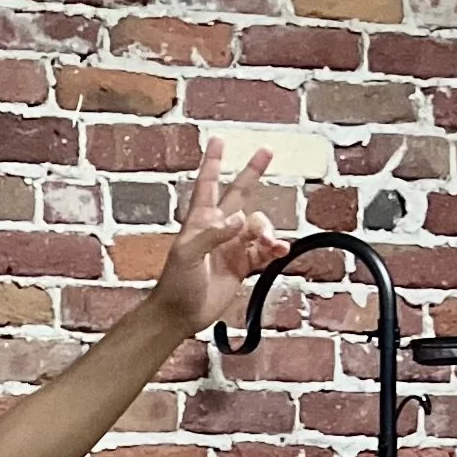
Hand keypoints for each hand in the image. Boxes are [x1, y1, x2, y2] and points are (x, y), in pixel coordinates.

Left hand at [148, 140, 284, 345]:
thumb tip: (241, 219)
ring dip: (267, 230)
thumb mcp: (187, 255)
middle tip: (267, 150)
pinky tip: (280, 251)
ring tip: (269, 243)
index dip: (213, 162)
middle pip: (239, 193)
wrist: (181, 315)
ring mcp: (232, 246)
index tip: (218, 140)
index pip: (208, 184)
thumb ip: (213, 235)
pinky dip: (274, 249)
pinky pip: (264, 251)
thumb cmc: (176, 283)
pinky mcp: (242, 266)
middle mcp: (218, 229)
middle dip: (253, 172)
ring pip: (258, 226)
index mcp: (200, 221)